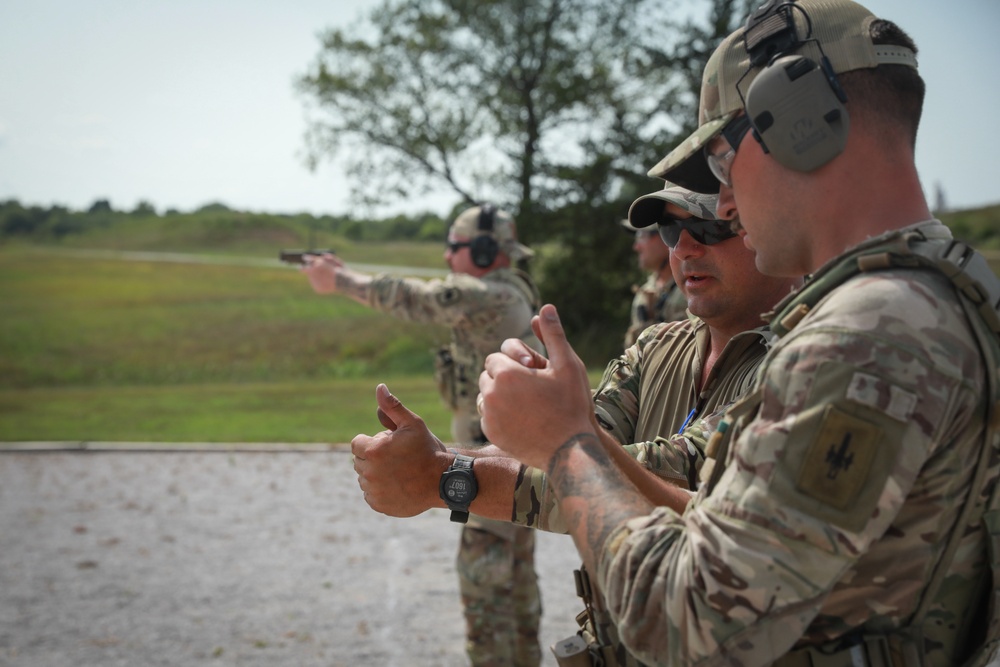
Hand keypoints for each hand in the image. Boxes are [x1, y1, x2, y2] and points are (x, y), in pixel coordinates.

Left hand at [302, 252, 343, 293]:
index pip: (307, 259)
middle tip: (302, 267)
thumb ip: (325, 258)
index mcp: (317, 263)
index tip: (304, 258)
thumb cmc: (340, 270)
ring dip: (315, 276)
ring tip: (325, 277)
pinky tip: (326, 283)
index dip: (305, 259)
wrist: (345, 283)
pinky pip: (316, 285)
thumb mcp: (334, 261)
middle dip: (304, 268)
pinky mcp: (317, 288)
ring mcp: (315, 281)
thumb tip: (320, 256)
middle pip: (303, 269)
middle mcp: (314, 272)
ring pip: (311, 278)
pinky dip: (320, 284)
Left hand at [351, 384, 448, 516]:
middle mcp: (369, 472)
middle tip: (398, 458)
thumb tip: (379, 388)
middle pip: (360, 461)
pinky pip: (370, 495)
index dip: (372, 442)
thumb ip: (392, 407)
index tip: (389, 445)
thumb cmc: (428, 449)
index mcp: (373, 450)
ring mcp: (374, 491)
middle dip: (374, 457)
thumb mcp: (412, 423)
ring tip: (399, 472)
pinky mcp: (379, 505)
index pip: (357, 444)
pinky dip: (380, 490)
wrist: (443, 481)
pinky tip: (398, 485)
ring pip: (364, 479)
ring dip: (376, 474)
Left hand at [479, 304, 595, 470]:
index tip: (530, 373)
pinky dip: (498, 415)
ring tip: (523, 402)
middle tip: (527, 387)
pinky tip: (520, 418)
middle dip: (504, 378)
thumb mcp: (567, 365)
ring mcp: (489, 416)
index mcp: (507, 372)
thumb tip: (545, 307)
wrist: (570, 450)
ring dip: (499, 395)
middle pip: (488, 375)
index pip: (496, 358)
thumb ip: (553, 335)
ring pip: (485, 396)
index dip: (513, 364)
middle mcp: (492, 393)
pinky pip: (487, 417)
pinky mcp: (490, 434)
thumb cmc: (572, 405)